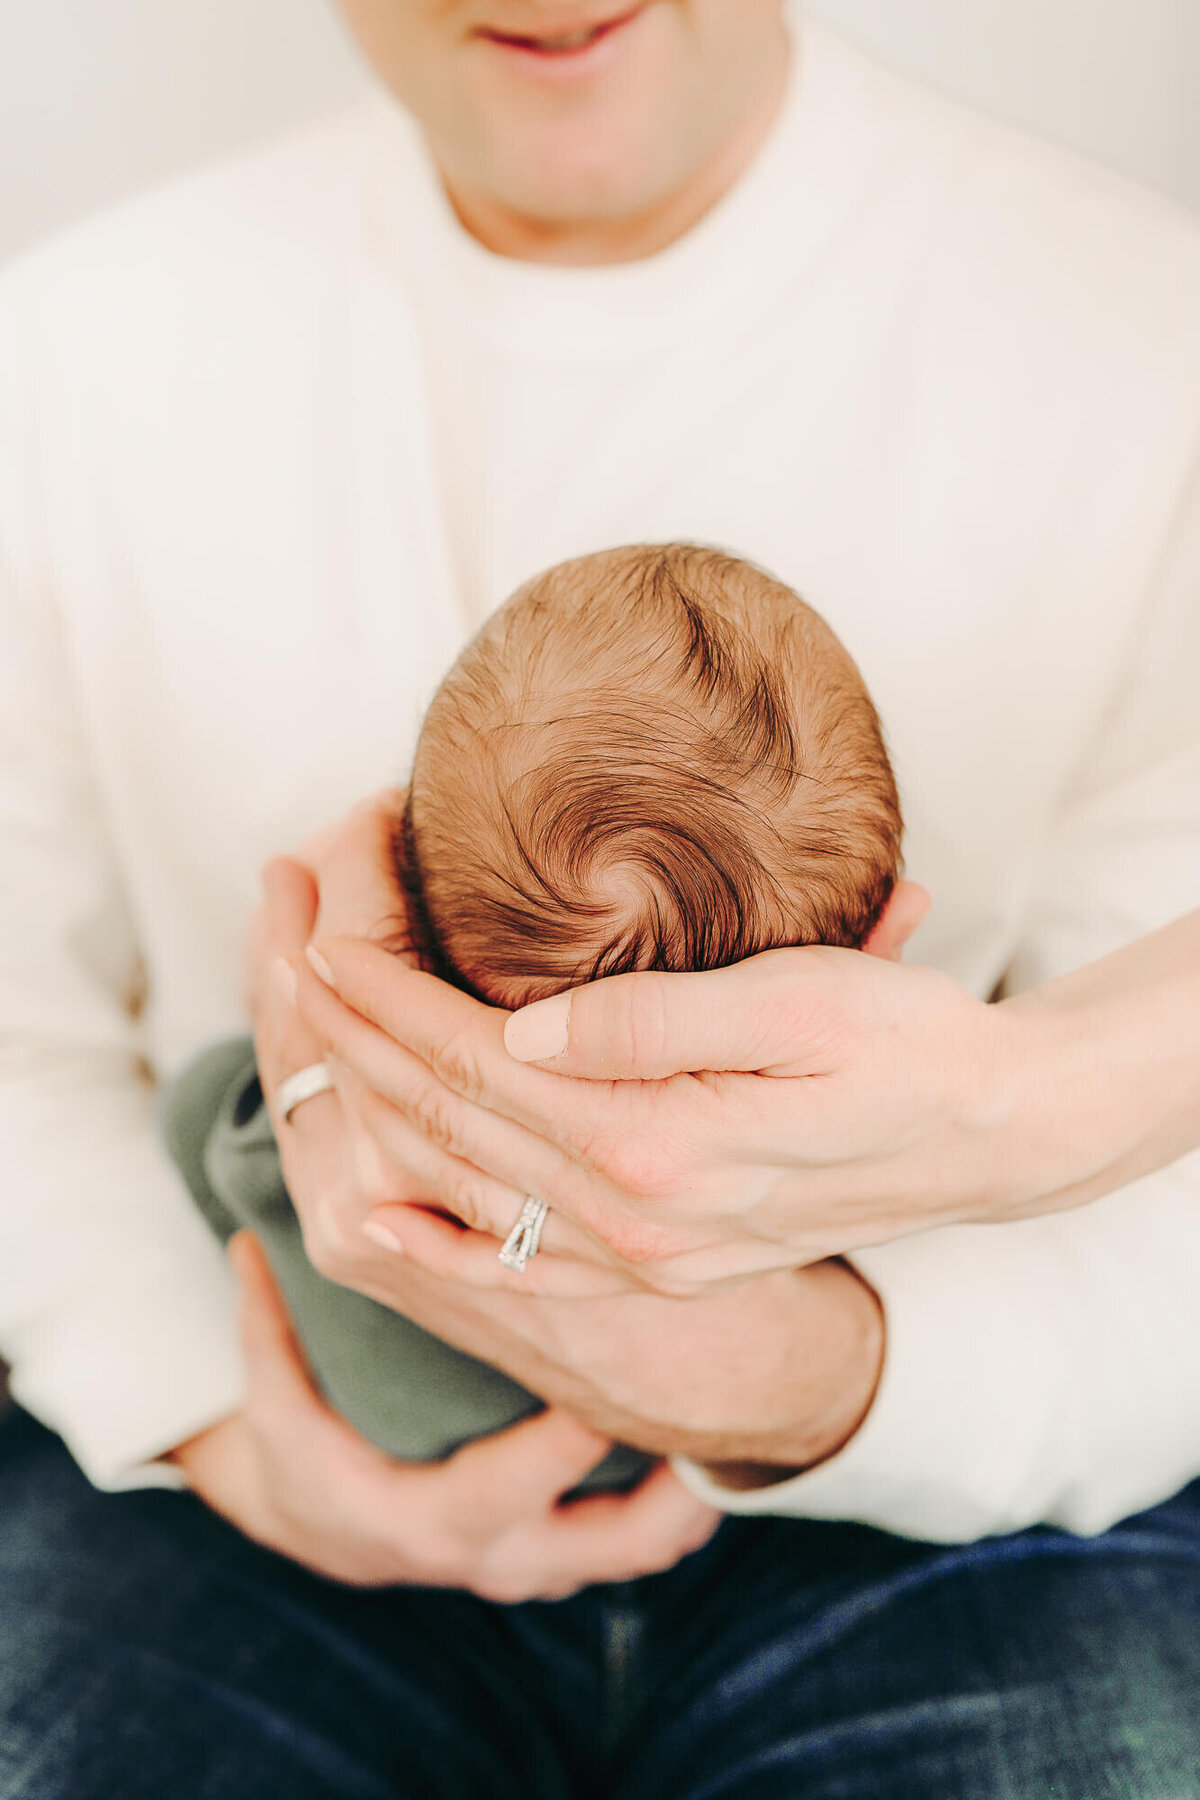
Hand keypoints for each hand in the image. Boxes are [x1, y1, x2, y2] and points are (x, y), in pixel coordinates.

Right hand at [169, 1233, 717, 1594]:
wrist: (319, 1529)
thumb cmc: (303, 1459)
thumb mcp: (275, 1402)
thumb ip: (267, 1329)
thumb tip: (248, 1243)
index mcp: (437, 1522)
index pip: (518, 1481)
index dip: (570, 1432)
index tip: (615, 1376)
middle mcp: (502, 1557)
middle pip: (614, 1543)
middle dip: (674, 1482)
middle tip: (722, 1408)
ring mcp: (540, 1564)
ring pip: (642, 1550)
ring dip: (693, 1491)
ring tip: (743, 1414)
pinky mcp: (562, 1550)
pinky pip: (637, 1541)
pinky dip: (676, 1498)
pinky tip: (709, 1433)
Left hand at [285, 928, 1018, 1293]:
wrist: (992, 1135)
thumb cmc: (908, 1044)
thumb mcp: (799, 1002)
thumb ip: (652, 1024)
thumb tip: (523, 1028)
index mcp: (662, 1146)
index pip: (481, 1065)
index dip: (394, 1000)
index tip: (327, 935)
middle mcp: (639, 1223)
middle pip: (457, 1127)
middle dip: (363, 1044)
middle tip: (292, 967)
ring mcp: (648, 1257)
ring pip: (471, 1190)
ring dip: (383, 1115)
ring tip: (316, 1047)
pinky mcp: (663, 1264)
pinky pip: (520, 1260)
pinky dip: (438, 1235)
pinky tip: (380, 1214)